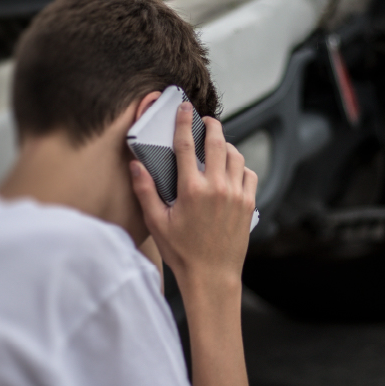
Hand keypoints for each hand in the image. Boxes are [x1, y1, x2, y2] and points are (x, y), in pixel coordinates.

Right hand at [130, 102, 256, 289]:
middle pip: (217, 143)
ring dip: (226, 146)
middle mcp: (217, 188)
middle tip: (206, 121)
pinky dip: (240, 167)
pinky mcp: (248, 204)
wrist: (212, 277)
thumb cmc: (183, 253)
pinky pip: (249, 174)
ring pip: (236, 156)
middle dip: (211, 126)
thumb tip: (135, 165)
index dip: (184, 122)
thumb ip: (145, 191)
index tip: (185, 109)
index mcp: (192, 190)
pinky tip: (231, 171)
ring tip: (217, 147)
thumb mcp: (157, 223)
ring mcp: (236, 195)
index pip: (187, 145)